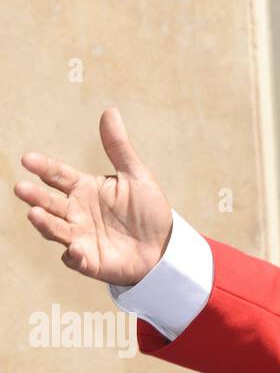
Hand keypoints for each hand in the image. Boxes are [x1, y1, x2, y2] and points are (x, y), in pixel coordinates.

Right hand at [14, 107, 172, 286]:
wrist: (164, 248)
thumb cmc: (148, 211)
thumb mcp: (136, 176)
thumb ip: (119, 147)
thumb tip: (110, 110)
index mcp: (84, 189)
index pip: (57, 175)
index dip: (42, 168)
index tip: (28, 159)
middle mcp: (76, 212)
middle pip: (49, 202)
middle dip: (35, 196)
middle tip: (21, 189)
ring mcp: (80, 237)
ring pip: (56, 230)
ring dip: (45, 223)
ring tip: (35, 213)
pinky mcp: (90, 262)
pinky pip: (76, 260)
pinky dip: (74, 256)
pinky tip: (75, 249)